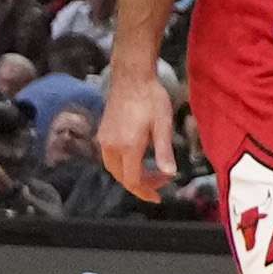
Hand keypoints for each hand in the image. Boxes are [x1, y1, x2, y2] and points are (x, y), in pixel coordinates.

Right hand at [98, 66, 172, 202]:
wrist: (131, 77)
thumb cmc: (151, 98)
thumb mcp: (163, 125)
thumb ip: (164, 152)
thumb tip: (170, 174)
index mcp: (127, 147)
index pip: (132, 181)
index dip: (145, 192)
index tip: (158, 196)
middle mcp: (111, 146)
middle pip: (122, 178)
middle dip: (140, 185)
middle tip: (159, 184)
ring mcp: (104, 140)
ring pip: (114, 169)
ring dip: (131, 176)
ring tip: (150, 175)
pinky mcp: (103, 133)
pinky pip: (111, 158)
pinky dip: (124, 165)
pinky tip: (138, 160)